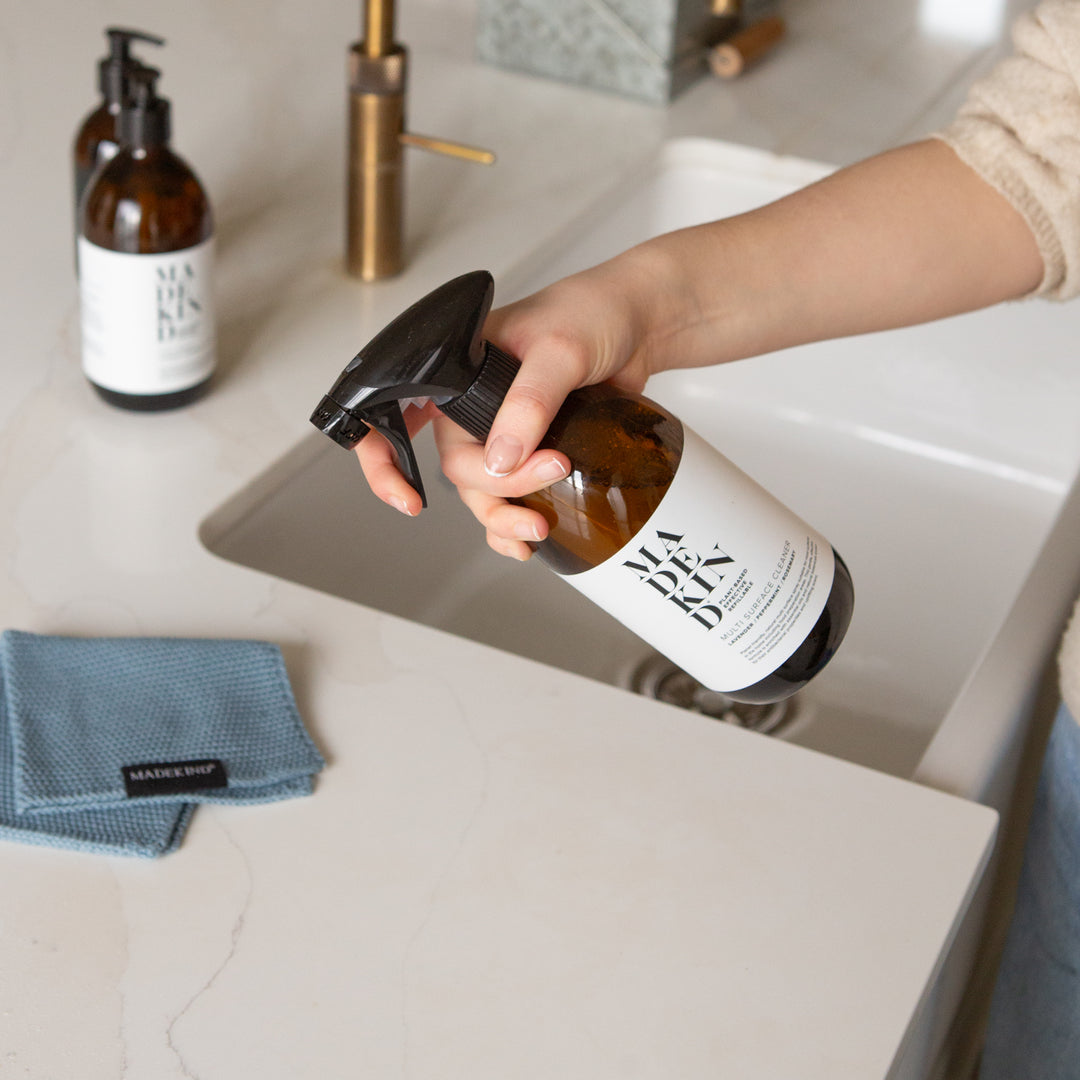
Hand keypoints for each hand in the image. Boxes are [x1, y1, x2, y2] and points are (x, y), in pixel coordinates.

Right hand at [357, 254, 668, 557]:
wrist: (642, 324)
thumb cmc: (595, 312)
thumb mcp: (560, 349)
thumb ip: (529, 402)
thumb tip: (500, 459)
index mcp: (458, 370)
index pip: (397, 415)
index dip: (386, 461)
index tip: (408, 499)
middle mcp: (473, 404)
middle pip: (457, 469)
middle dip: (496, 489)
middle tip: (552, 470)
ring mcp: (504, 431)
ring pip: (483, 492)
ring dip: (503, 518)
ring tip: (539, 527)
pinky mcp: (535, 452)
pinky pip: (511, 498)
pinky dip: (514, 524)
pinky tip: (528, 541)